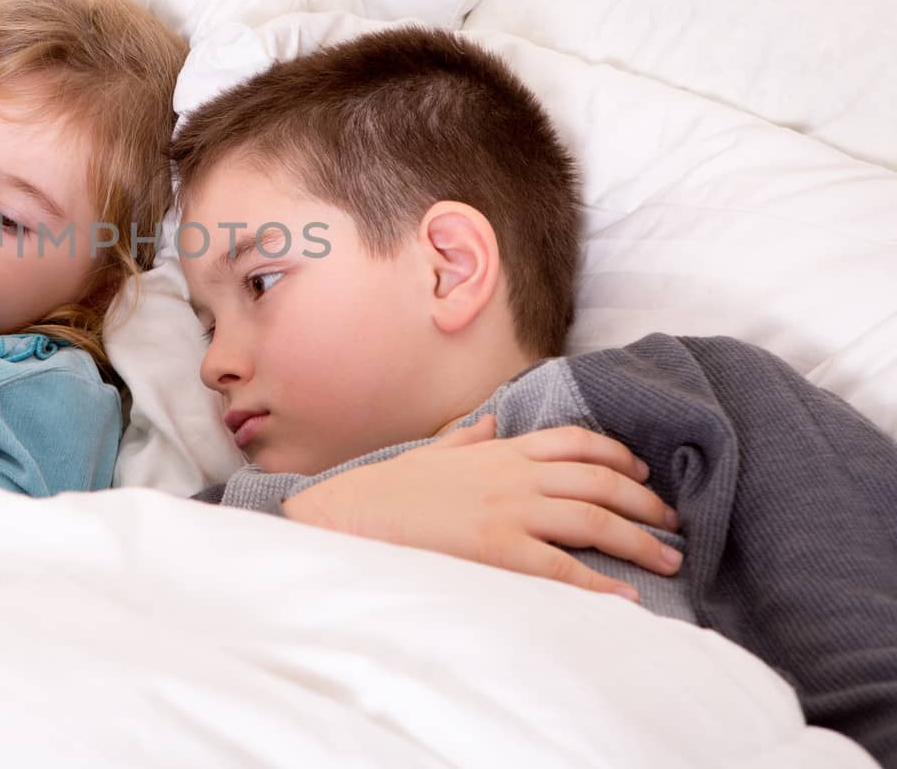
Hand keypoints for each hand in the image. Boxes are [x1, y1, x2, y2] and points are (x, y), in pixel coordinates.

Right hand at [281, 416, 681, 601]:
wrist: (349, 518)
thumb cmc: (384, 491)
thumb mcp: (428, 453)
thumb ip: (464, 439)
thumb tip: (487, 425)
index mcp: (497, 451)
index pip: (574, 442)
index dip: (617, 456)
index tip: (642, 473)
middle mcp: (512, 476)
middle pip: (598, 482)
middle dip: (644, 502)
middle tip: (674, 523)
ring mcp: (507, 511)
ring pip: (593, 519)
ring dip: (638, 540)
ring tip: (668, 560)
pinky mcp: (498, 550)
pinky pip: (562, 567)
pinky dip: (599, 582)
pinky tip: (624, 597)